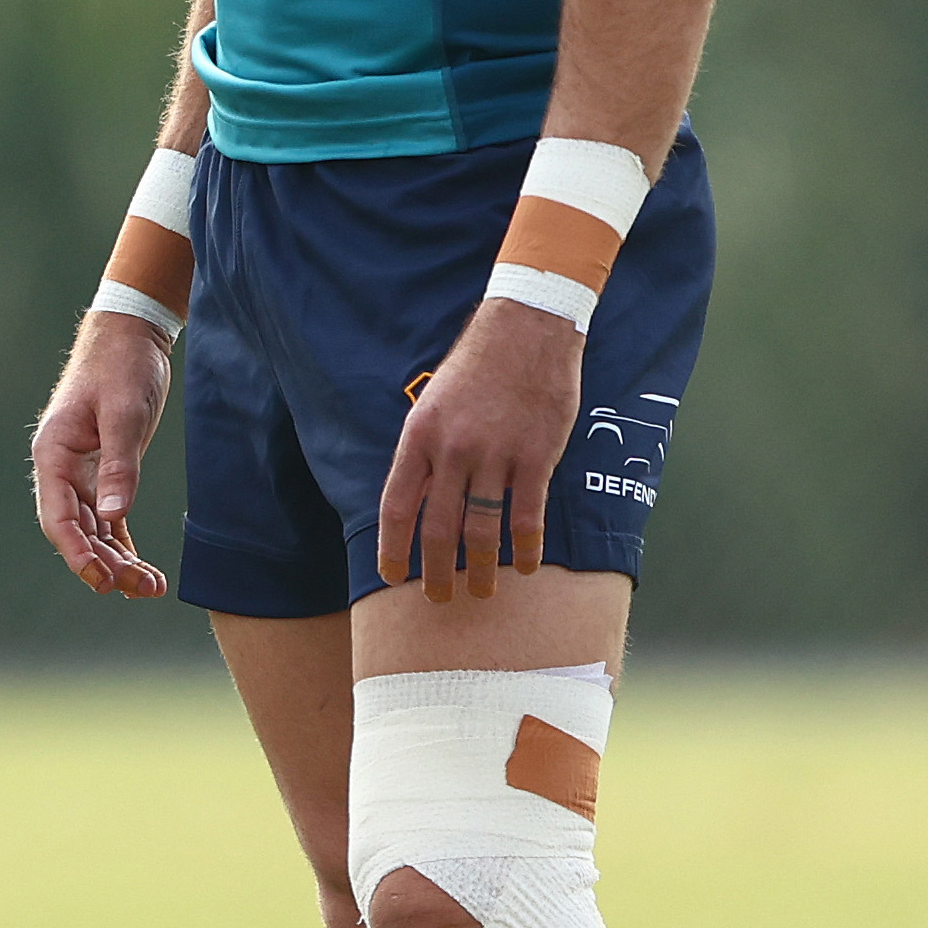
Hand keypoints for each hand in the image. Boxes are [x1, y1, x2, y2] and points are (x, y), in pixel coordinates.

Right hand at [29, 309, 178, 596]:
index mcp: (53, 454)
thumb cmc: (121, 365)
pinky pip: (109, 519)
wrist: (130, 334)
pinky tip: (141, 569)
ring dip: (117, 560)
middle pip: (76, 531)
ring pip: (94, 529)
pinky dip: (122, 543)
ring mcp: (81, 473)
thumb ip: (118, 464)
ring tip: (150, 586)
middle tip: (137, 589)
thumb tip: (116, 515)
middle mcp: (62, 469)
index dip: (77, 552)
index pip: (58, 517)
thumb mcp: (124, 413)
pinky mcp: (104, 471)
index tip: (102, 579)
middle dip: (103, 564)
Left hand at [377, 295, 583, 603]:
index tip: (391, 576)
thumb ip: (426, 451)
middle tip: (439, 599)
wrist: (526, 327)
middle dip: (436, 571)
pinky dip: (525, 547)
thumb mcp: (434, 403)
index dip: (392, 547)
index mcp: (420, 436)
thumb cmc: (477, 366)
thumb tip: (417, 499)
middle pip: (439, 527)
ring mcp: (496, 454)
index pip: (397, 505)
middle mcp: (453, 450)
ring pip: (483, 528)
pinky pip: (527, 515)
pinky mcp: (536, 456)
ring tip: (481, 591)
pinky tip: (525, 566)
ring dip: (481, 567)